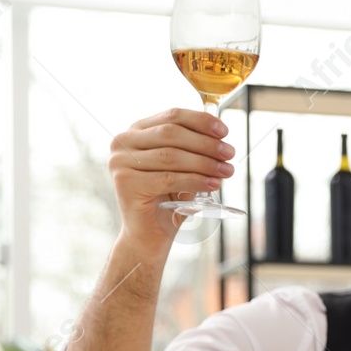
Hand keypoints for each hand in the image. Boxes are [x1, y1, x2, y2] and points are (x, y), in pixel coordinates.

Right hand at [108, 108, 234, 243]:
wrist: (149, 234)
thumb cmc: (169, 199)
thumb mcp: (183, 168)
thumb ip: (194, 149)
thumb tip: (222, 138)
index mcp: (137, 131)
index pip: (172, 116)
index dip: (201, 121)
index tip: (224, 131)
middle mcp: (123, 142)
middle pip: (172, 133)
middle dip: (206, 143)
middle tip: (230, 153)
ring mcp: (121, 162)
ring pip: (171, 155)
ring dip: (205, 162)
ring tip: (227, 171)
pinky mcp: (126, 183)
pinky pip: (168, 178)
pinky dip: (195, 180)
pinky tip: (213, 184)